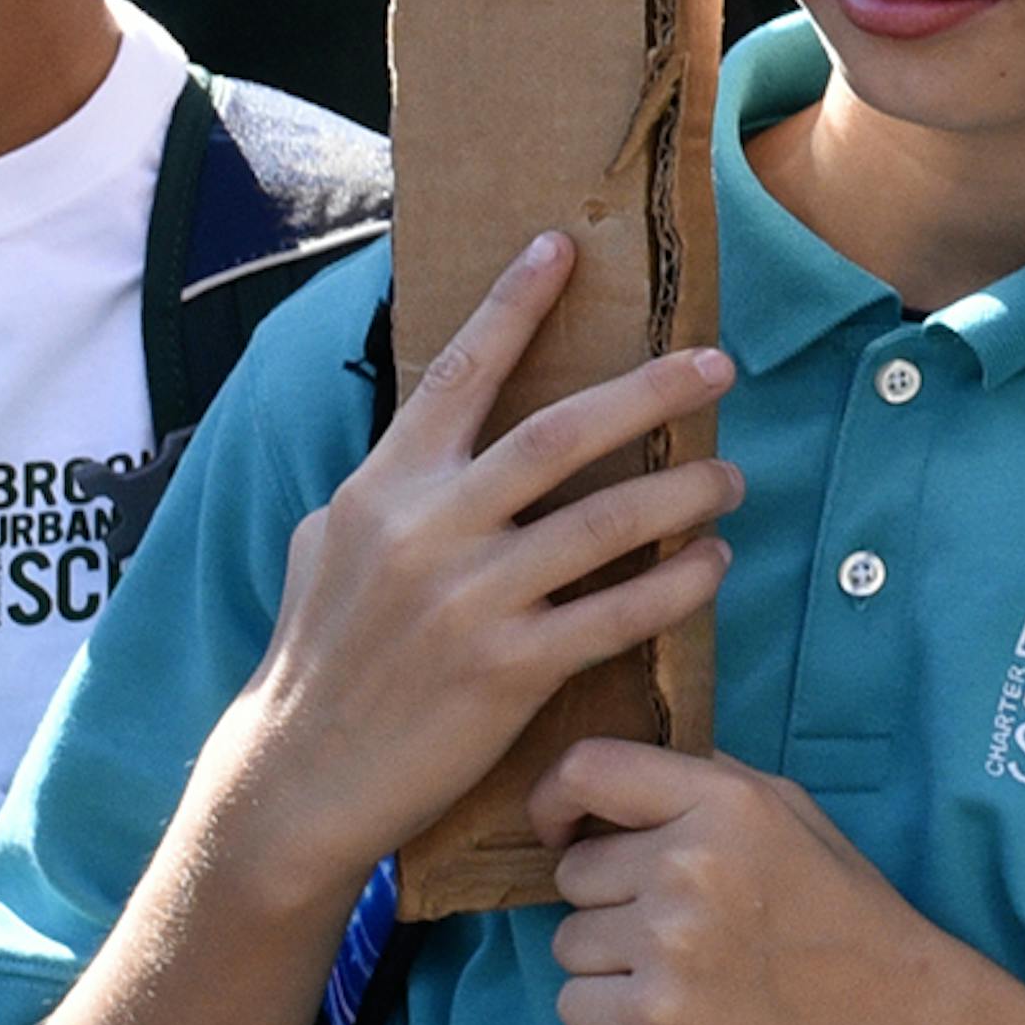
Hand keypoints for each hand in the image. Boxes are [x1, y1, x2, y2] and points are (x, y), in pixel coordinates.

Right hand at [213, 235, 735, 894]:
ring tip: (731, 477)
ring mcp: (468, 601)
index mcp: (383, 489)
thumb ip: (380, 491)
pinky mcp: (507, 670)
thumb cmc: (316, 658)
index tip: (559, 246)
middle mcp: (426, 531)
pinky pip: (619, 615)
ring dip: (685, 493)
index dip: (511, 306)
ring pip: (606, 523)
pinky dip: (677, 586)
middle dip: (649, 391)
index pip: (456, 375)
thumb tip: (420, 437)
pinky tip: (713, 565)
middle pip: (559, 435)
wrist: (293, 778)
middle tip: (718, 365)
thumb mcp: (323, 551)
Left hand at [538, 742, 984, 1024]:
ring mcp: (669, 942)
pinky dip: (610, 1016)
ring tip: (687, 971)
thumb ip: (707, 783)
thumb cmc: (844, 914)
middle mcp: (690, 862)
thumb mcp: (793, 815)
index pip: (588, 769)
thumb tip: (621, 773)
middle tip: (680, 924)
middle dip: (610, 899)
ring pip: (568, 943)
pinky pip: (573, 1006)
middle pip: (574, 872)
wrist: (895, 1022)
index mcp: (728, 801)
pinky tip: (674, 1012)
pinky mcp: (654, 1016)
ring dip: (611, 961)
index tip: (564, 830)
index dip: (555, 800)